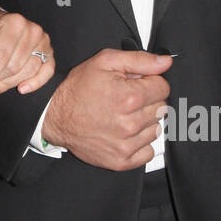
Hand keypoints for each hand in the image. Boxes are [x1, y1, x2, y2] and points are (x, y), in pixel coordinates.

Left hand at [0, 7, 54, 98]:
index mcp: (13, 22)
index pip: (1, 56)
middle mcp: (32, 30)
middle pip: (14, 66)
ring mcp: (43, 41)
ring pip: (28, 72)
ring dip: (9, 84)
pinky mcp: (48, 52)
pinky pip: (47, 72)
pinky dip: (35, 83)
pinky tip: (21, 88)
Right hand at [41, 48, 171, 169]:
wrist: (54, 116)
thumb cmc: (77, 89)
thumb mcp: (105, 62)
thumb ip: (139, 60)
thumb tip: (165, 62)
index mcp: (130, 97)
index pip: (163, 87)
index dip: (150, 82)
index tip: (136, 84)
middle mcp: (130, 123)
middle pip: (161, 108)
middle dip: (147, 100)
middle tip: (126, 99)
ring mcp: (126, 145)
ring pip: (156, 129)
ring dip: (144, 121)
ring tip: (123, 116)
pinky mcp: (121, 160)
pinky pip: (148, 151)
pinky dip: (140, 143)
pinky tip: (124, 133)